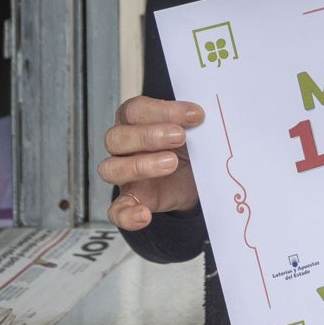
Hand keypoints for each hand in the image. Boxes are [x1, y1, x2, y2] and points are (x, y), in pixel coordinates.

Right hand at [98, 96, 204, 230]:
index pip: (136, 110)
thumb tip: (213, 119)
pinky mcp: (130, 200)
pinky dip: (127, 214)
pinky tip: (144, 214)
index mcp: (134, 121)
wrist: (193, 177)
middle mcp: (123, 146)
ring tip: (171, 164)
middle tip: (180, 137)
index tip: (195, 115)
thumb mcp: (193, 131)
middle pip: (116, 137)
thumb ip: (195, 124)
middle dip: (149, 136)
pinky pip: (116, 210)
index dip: (163, 110)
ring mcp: (123, 174)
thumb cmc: (188, 146)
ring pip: (110, 169)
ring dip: (141, 166)